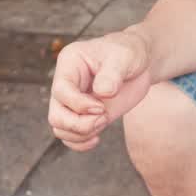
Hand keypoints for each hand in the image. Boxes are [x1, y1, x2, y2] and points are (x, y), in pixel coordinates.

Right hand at [48, 31, 153, 150]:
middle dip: (79, 124)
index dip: (79, 105)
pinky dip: (80, 143)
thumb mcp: (124, 56)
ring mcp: (73, 101)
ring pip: (60, 128)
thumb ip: (113, 73)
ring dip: (82, 134)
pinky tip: (97, 138)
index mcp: (69, 63)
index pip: (61, 91)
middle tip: (104, 118)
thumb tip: (102, 92)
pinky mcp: (84, 115)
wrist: (139, 62)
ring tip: (104, 122)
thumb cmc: (130, 53)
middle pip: (56, 115)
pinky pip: (70, 136)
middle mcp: (65, 83)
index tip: (102, 107)